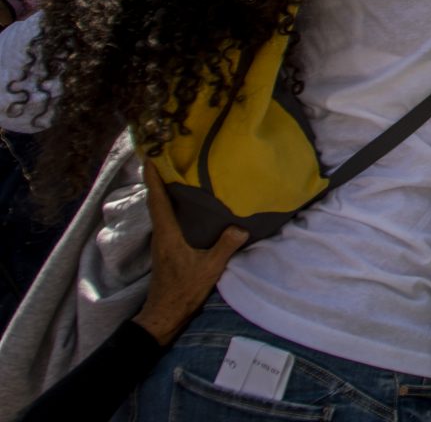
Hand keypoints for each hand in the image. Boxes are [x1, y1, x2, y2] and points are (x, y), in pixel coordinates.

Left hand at [133, 160, 246, 344]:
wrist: (165, 314)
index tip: (150, 155)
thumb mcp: (209, 268)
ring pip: (160, 209)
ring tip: (179, 173)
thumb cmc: (183, 290)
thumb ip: (225, 246)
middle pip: (156, 199)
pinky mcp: (167, 247)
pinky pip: (167, 218)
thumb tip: (241, 226)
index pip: (157, 199)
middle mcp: (161, 233)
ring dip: (164, 190)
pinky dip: (172, 205)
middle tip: (168, 156)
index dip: (153, 177)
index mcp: (167, 233)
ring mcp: (162, 241)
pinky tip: (186, 203)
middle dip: (158, 177)